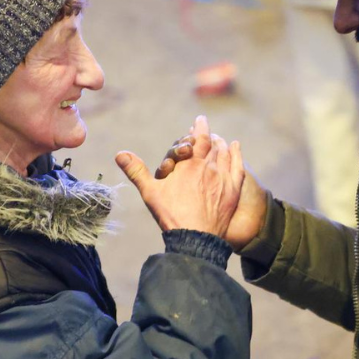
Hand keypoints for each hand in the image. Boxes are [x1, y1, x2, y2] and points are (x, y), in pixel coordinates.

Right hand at [116, 116, 244, 237]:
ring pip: (225, 153)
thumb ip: (136, 170)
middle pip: (212, 144)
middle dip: (208, 135)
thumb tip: (119, 154)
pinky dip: (237, 154)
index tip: (199, 120)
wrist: (195, 238)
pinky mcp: (233, 190)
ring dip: (221, 143)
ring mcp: (223, 178)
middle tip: (205, 132)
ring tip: (218, 139)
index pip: (199, 138)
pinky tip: (236, 146)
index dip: (200, 127)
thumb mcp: (150, 192)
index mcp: (190, 165)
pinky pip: (238, 166)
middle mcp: (209, 167)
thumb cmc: (171, 215)